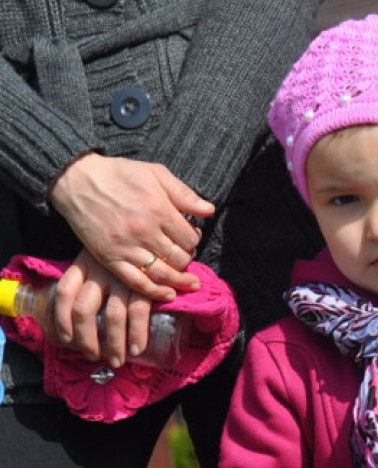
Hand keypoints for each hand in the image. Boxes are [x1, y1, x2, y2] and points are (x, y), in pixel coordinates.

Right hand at [48, 153, 213, 301]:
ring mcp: (126, 247)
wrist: (77, 180)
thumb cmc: (119, 174)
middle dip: (187, 259)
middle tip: (185, 256)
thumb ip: (184, 193)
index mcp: (158, 209)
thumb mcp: (155, 173)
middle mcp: (144, 231)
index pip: (190, 238)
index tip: (190, 239)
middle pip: (179, 258)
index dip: (194, 240)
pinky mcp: (110, 259)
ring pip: (162, 273)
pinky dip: (155, 292)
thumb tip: (209, 210)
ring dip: (179, 280)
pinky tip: (168, 295)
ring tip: (189, 283)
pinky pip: (137, 282)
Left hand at [51, 250, 152, 366]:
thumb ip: (95, 273)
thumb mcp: (103, 251)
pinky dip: (137, 334)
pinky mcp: (145, 281)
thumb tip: (86, 311)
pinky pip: (138, 312)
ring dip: (114, 344)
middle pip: (84, 310)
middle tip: (93, 356)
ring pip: (112, 316)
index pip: (64, 291)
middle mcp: (100, 269)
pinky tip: (137, 348)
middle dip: (87, 340)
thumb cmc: (126, 244)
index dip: (61, 318)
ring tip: (117, 360)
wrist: (153, 224)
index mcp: (85, 262)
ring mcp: (124, 277)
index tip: (66, 338)